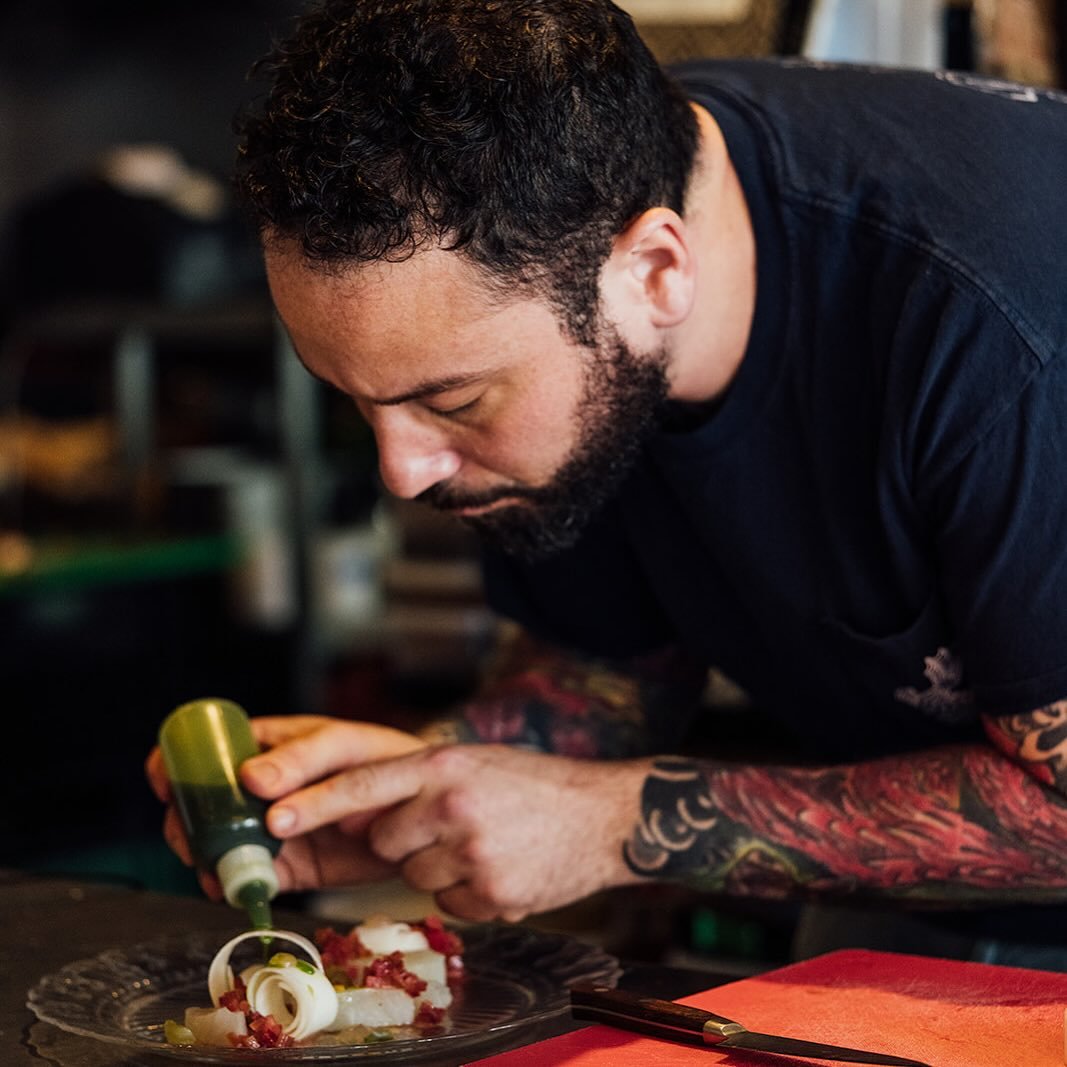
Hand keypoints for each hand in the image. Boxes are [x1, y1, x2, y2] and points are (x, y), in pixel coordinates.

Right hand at [145, 715, 426, 897]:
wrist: (426, 813)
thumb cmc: (387, 761)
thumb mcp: (344, 745)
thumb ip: (301, 759)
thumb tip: (249, 778)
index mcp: (270, 747)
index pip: (209, 750)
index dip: (177, 763)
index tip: (162, 780)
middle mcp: (262, 791)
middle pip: (202, 806)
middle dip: (186, 821)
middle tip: (190, 836)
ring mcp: (274, 830)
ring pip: (220, 846)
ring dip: (206, 857)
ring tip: (213, 864)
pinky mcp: (293, 868)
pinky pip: (253, 879)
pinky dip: (237, 886)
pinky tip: (235, 886)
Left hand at [254, 741, 649, 921]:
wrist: (604, 817)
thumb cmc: (535, 786)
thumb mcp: (475, 763)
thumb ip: (419, 782)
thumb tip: (359, 812)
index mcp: (445, 764)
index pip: (363, 781)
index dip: (314, 799)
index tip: (270, 812)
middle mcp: (454, 805)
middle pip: (384, 841)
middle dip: (402, 842)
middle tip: (446, 828)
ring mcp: (473, 852)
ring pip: (415, 876)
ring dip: (439, 867)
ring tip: (486, 844)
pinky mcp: (491, 894)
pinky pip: (449, 902)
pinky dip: (467, 890)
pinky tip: (501, 866)